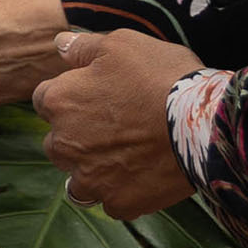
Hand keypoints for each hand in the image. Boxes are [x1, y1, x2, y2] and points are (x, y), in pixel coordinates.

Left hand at [34, 30, 200, 217]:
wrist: (203, 123)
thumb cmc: (161, 77)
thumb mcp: (121, 45)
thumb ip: (83, 47)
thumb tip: (59, 44)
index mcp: (60, 101)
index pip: (45, 100)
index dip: (70, 95)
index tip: (95, 95)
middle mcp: (64, 144)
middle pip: (58, 142)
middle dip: (77, 136)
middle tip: (115, 126)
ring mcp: (90, 179)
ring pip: (79, 179)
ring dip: (93, 170)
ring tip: (126, 156)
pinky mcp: (119, 203)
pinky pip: (112, 201)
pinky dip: (123, 191)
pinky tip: (144, 175)